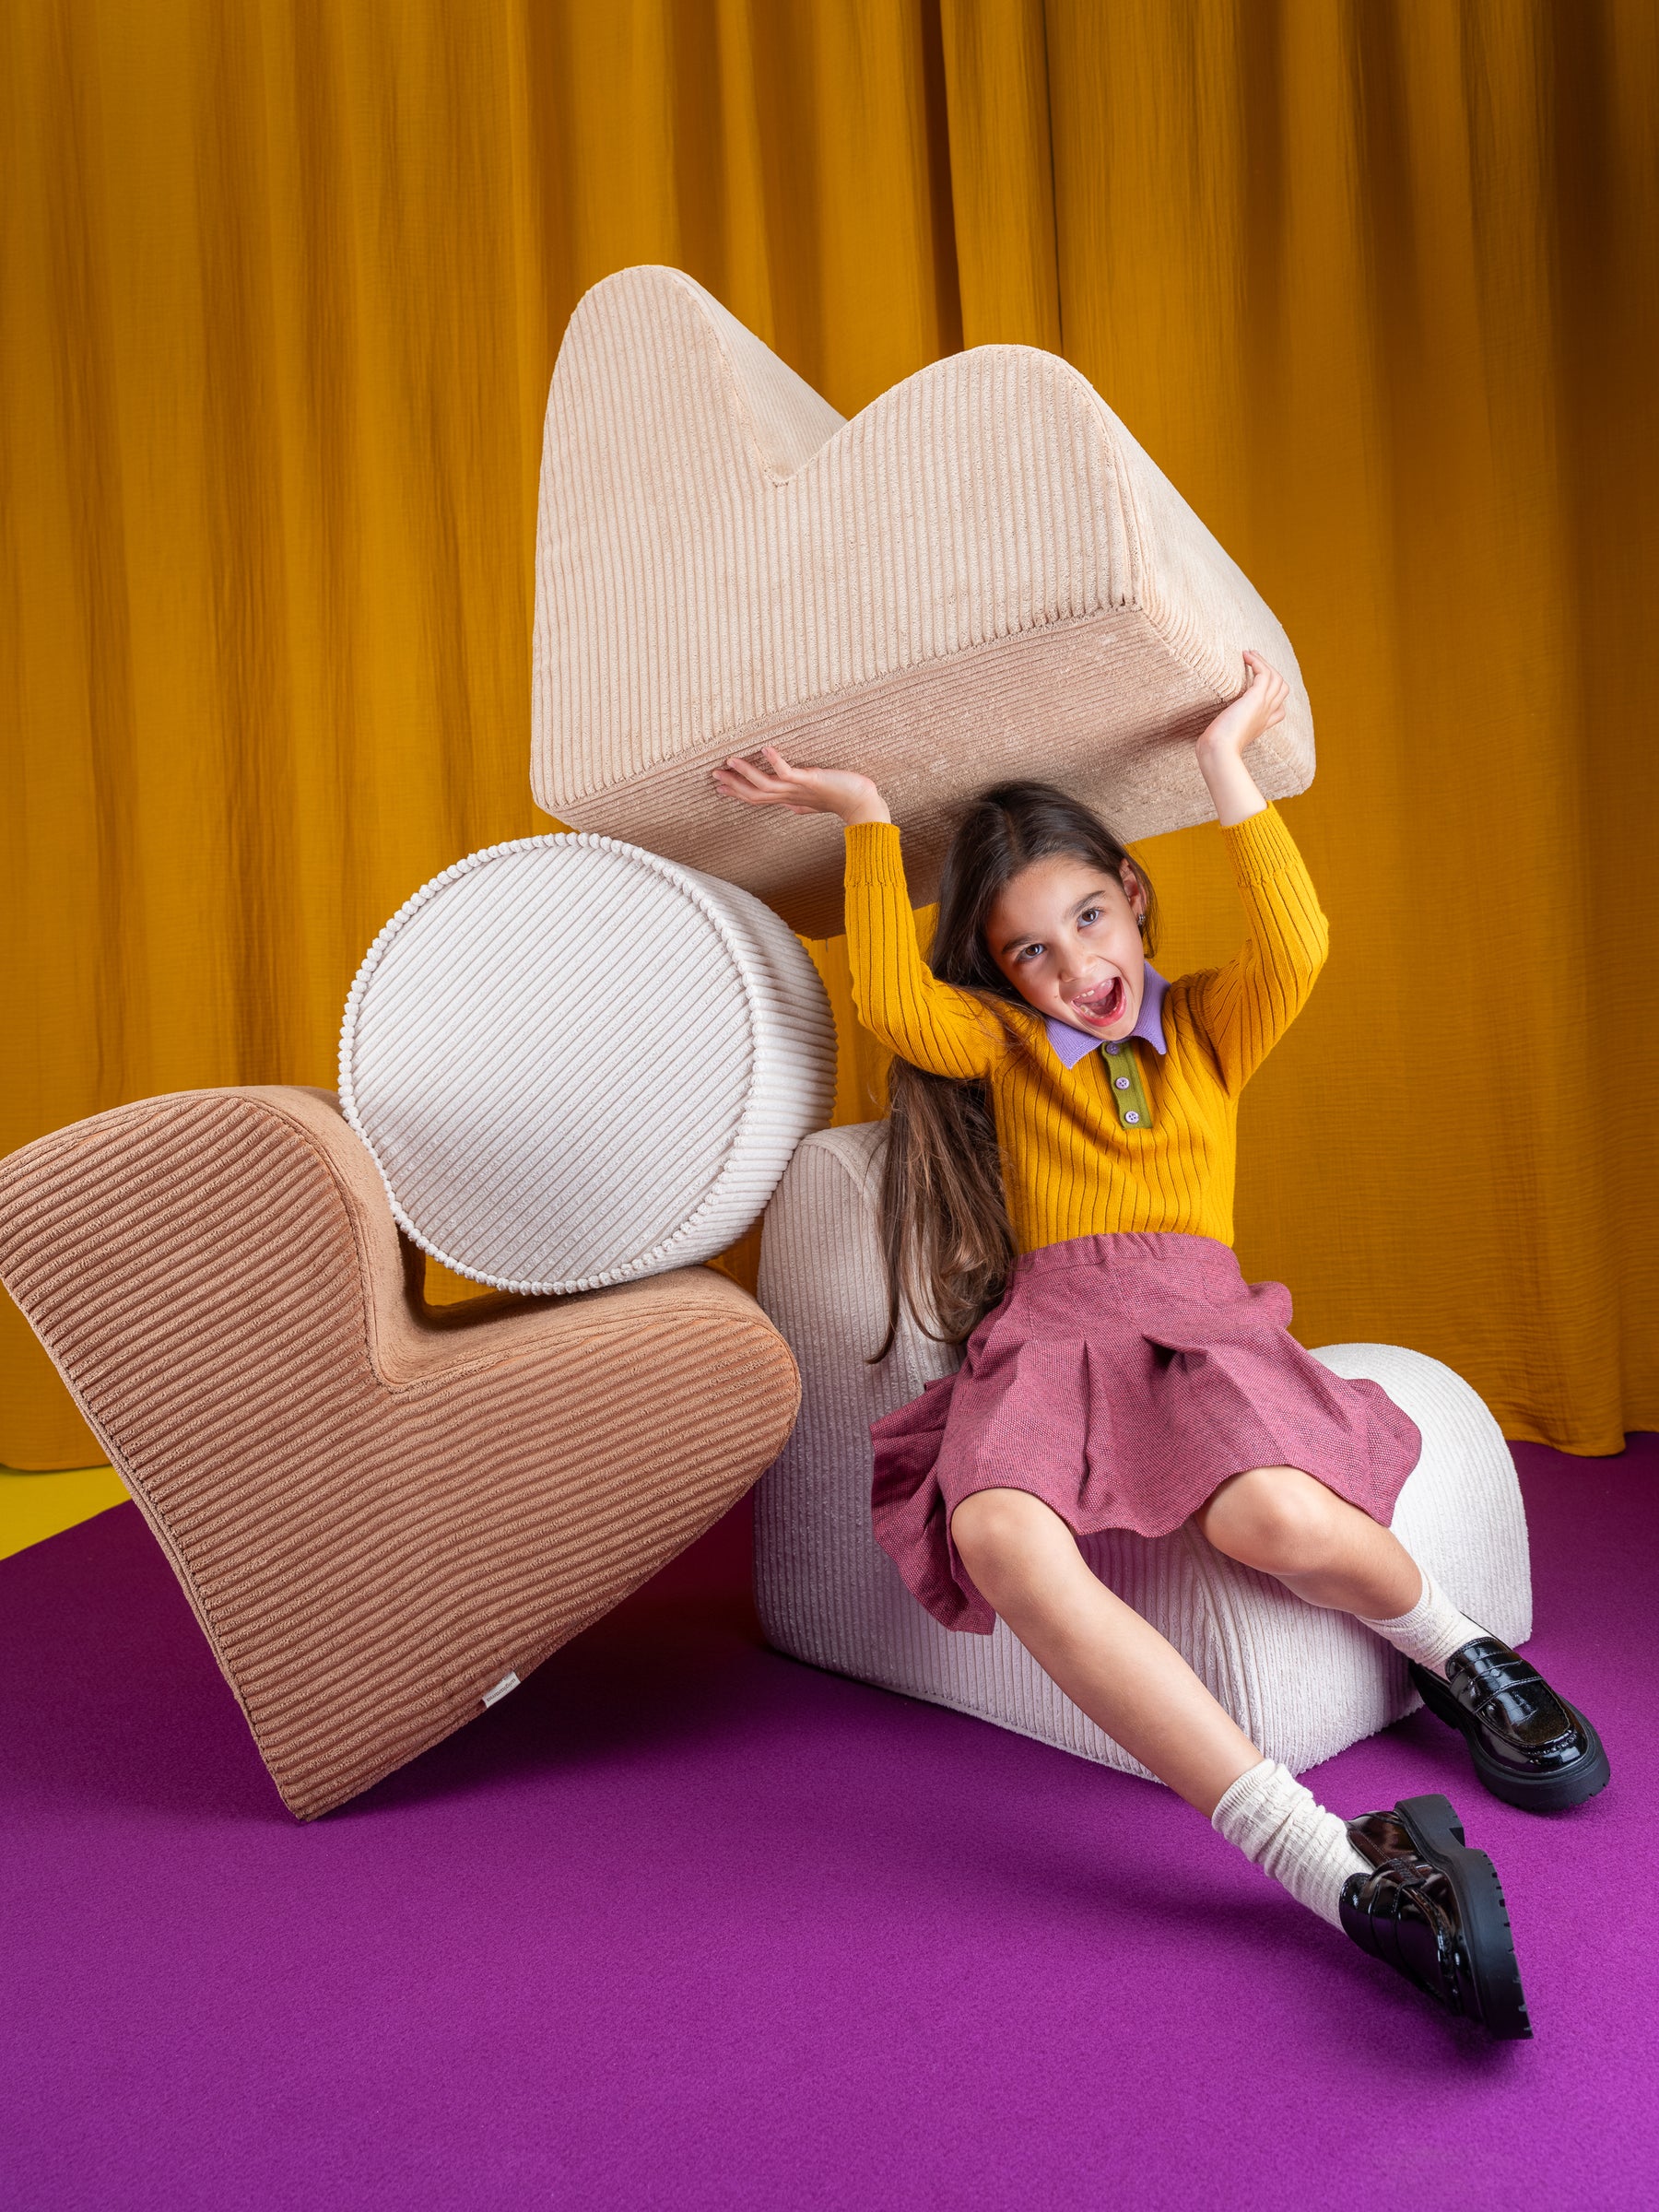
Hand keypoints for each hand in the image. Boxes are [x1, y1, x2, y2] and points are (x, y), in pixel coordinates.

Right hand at [710, 746, 890, 825]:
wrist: (862, 804)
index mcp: (789, 801)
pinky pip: (788, 772)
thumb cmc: (842, 800)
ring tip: (730, 760)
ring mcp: (798, 790)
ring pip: (765, 785)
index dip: (737, 793)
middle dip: (733, 784)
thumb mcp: (816, 802)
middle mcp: (789, 797)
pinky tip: (766, 748)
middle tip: (714, 774)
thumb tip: (792, 808)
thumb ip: (801, 802)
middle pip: (754, 793)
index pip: (757, 798)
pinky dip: (776, 761)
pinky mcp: (810, 781)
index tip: (719, 787)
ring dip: (746, 772)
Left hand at [1195, 650, 1289, 765]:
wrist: (1219, 751)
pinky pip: (1265, 673)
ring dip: (1264, 662)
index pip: (1279, 710)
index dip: (1273, 695)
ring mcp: (1264, 706)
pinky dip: (1257, 661)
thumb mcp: (1223, 737)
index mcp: (1261, 726)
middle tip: (1254, 660)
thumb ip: (1223, 731)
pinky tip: (1245, 656)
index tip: (1256, 683)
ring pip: (1276, 677)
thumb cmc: (1216, 748)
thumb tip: (1207, 735)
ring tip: (1249, 653)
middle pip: (1282, 688)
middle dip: (1271, 672)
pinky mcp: (1257, 698)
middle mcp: (1266, 715)